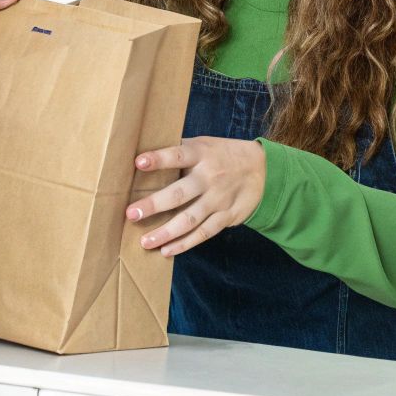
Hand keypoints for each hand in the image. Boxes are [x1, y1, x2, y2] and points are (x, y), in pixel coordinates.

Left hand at [126, 137, 266, 256]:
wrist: (263, 170)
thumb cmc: (222, 155)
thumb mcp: (204, 144)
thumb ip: (180, 150)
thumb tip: (142, 154)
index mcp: (201, 154)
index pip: (178, 155)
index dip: (159, 158)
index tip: (139, 162)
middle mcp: (209, 177)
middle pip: (180, 193)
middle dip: (155, 204)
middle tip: (131, 214)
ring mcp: (219, 199)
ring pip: (190, 219)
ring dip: (166, 232)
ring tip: (145, 242)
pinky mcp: (226, 216)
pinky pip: (204, 233)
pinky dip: (185, 243)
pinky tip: (166, 250)